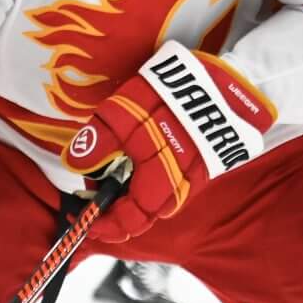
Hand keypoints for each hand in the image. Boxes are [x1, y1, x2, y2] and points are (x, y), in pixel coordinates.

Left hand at [60, 40, 275, 241]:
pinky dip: (151, 182)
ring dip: (134, 196)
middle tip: (95, 187)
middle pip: (145, 216)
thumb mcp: (127, 109)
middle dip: (117, 209)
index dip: (104, 224)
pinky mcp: (204, 164)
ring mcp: (196, 176)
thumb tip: (74, 164)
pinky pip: (174, 186)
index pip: (130, 220)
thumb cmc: (174, 92)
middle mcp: (181, 185)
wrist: (227, 78)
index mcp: (161, 177)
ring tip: (115, 171)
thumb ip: (101, 140)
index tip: (83, 216)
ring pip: (160, 202)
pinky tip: (141, 160)